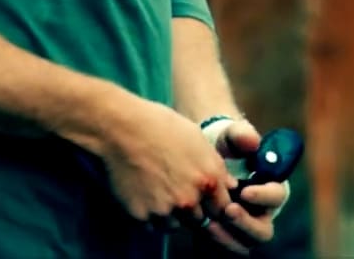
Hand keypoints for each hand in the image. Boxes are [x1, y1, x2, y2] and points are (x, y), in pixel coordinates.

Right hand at [87, 94, 236, 224]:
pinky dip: (152, 216)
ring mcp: (165, 210)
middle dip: (194, 209)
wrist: (122, 128)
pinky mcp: (142, 216)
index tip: (206, 197)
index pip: (223, 209)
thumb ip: (217, 167)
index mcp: (208, 180)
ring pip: (176, 225)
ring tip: (161, 192)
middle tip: (179, 192)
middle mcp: (189, 200)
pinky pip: (153, 225)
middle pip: (200, 219)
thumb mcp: (198, 140)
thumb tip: (231, 186)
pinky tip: (147, 195)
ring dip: (173, 215)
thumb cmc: (162, 126)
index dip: (215, 203)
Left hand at [197, 117, 289, 253]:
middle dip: (246, 224)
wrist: (208, 162)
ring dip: (228, 238)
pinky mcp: (227, 237)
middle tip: (228, 210)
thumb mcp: (233, 136)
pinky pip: (224, 249)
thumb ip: (242, 136)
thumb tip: (253, 143)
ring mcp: (245, 229)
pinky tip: (199, 229)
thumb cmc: (227, 148)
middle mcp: (262, 214)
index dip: (263, 196)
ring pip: (244, 245)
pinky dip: (212, 243)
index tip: (245, 191)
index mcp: (271, 189)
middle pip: (263, 232)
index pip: (277, 196)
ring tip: (209, 223)